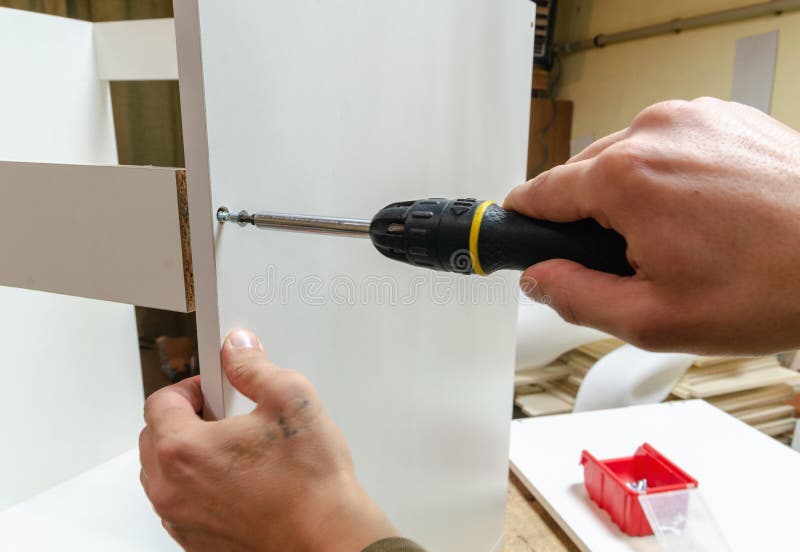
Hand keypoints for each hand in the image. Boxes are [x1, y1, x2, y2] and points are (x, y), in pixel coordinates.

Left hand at [139, 328, 396, 551]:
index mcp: (184, 449)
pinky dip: (197, 487)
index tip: (212, 388)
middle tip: (224, 415)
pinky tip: (238, 480)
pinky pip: (180, 504)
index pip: (160, 401)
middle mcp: (173, 489)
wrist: (327, 537)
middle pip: (154, 438)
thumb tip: (238, 351)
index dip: (190, 386)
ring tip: (234, 449)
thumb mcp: (290, 399)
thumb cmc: (311, 483)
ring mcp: (182, 520)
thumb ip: (254, 367)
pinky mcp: (196, 541)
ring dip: (187, 455)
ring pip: (164, 474)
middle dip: (185, 419)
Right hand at [505, 97, 799, 353]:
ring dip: (631, 197)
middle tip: (628, 262)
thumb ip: (575, 297)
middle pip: (582, 175)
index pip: (540, 192)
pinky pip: (669, 146)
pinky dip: (671, 178)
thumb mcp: (652, 318)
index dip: (523, 220)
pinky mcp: (725, 116)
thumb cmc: (775, 284)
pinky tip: (705, 216)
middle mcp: (655, 131)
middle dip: (589, 217)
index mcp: (625, 176)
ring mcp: (694, 117)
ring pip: (626, 159)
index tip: (518, 231)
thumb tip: (540, 279)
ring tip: (680, 241)